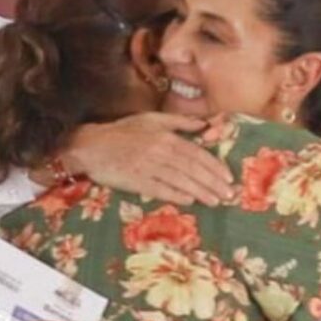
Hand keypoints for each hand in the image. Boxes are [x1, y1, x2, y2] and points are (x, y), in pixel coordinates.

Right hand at [62, 112, 234, 205]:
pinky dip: (175, 195)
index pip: (196, 153)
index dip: (214, 166)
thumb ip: (179, 122)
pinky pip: (159, 189)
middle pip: (192, 169)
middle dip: (213, 183)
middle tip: (229, 195)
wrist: (91, 146)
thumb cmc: (122, 132)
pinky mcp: (135, 180)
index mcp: (165, 136)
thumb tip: (204, 125)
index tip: (228, 177)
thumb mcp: (151, 119)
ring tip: (215, 201)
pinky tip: (189, 201)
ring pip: (180, 180)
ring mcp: (147, 166)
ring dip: (200, 192)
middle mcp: (159, 151)